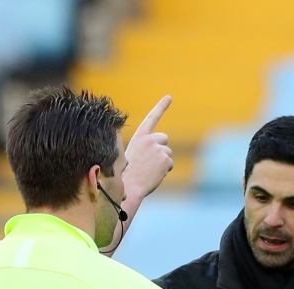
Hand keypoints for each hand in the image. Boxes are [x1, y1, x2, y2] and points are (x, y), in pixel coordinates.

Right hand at [99, 96, 172, 254]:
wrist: (127, 187)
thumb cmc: (124, 176)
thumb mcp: (127, 158)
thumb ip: (141, 150)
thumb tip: (149, 155)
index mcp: (138, 137)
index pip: (151, 119)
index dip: (161, 107)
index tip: (169, 97)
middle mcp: (149, 139)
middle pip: (164, 139)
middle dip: (161, 148)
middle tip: (148, 162)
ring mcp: (158, 147)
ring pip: (168, 153)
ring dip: (161, 162)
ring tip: (148, 171)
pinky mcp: (166, 157)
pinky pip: (170, 163)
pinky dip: (164, 170)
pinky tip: (153, 175)